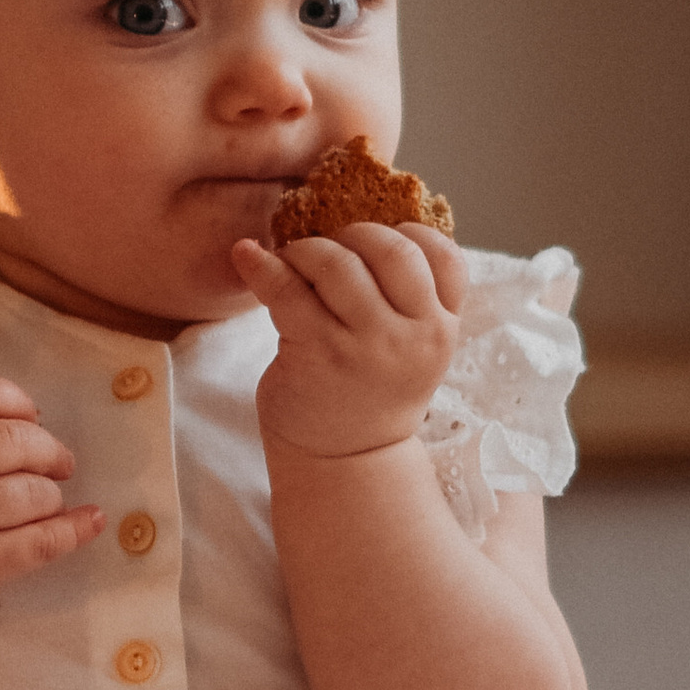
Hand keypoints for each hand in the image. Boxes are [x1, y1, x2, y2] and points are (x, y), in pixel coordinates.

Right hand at [0, 298, 99, 623]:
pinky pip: (37, 543)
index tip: (27, 418)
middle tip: (56, 459)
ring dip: (52, 491)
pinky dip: (73, 530)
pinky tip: (91, 519)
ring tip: (48, 492)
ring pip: (31, 492)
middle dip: (47, 448)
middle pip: (15, 442)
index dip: (17, 403)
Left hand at [233, 219, 466, 463]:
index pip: (444, 254)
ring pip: (339, 263)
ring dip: (306, 250)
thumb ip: (403, 298)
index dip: (405, 232)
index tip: (372, 243)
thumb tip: (353, 230)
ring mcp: (368, 345)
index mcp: (443, 327)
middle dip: (352, 235)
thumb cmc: (371, 391)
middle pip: (392, 248)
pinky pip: (287, 290)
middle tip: (326, 251)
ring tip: (291, 263)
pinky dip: (261, 266)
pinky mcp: (319, 354)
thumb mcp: (409, 347)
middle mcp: (415, 335)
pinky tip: (246, 257)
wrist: (345, 459)